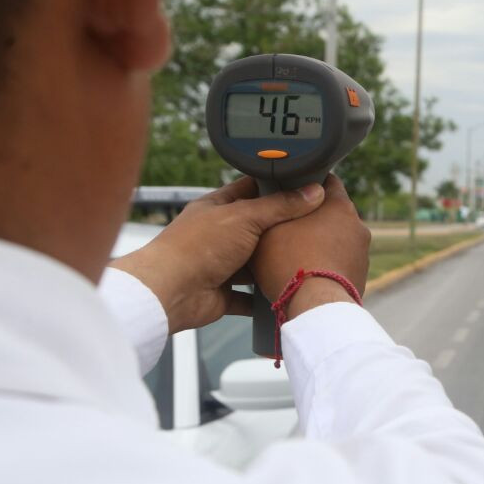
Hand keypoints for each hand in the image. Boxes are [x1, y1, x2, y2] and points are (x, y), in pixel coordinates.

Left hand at [111, 177, 324, 332]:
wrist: (169, 292)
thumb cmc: (198, 246)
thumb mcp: (244, 217)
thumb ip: (280, 206)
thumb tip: (314, 192)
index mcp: (218, 207)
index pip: (250, 190)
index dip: (276, 186)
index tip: (305, 186)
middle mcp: (218, 235)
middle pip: (256, 228)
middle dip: (280, 230)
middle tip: (313, 226)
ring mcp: (220, 265)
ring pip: (254, 263)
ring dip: (273, 265)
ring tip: (305, 260)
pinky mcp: (222, 294)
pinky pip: (248, 297)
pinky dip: (263, 298)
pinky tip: (284, 293)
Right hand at [250, 174, 370, 317]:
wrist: (314, 306)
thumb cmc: (289, 263)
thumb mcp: (268, 228)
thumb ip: (275, 209)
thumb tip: (274, 204)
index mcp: (338, 204)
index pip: (326, 181)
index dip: (307, 183)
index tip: (293, 191)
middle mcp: (357, 225)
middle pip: (332, 213)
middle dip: (314, 218)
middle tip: (291, 228)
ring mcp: (362, 252)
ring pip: (338, 239)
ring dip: (323, 244)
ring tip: (299, 257)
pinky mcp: (361, 275)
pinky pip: (341, 262)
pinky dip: (328, 265)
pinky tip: (310, 274)